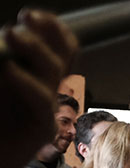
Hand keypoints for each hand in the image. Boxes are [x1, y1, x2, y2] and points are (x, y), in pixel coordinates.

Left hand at [0, 10, 77, 167]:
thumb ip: (6, 66)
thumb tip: (9, 46)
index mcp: (32, 78)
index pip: (59, 48)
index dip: (53, 29)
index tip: (32, 15)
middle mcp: (43, 91)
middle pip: (63, 55)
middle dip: (48, 33)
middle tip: (24, 20)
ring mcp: (45, 110)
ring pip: (53, 71)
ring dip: (34, 49)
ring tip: (11, 35)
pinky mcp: (41, 128)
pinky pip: (40, 99)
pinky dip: (24, 81)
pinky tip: (7, 69)